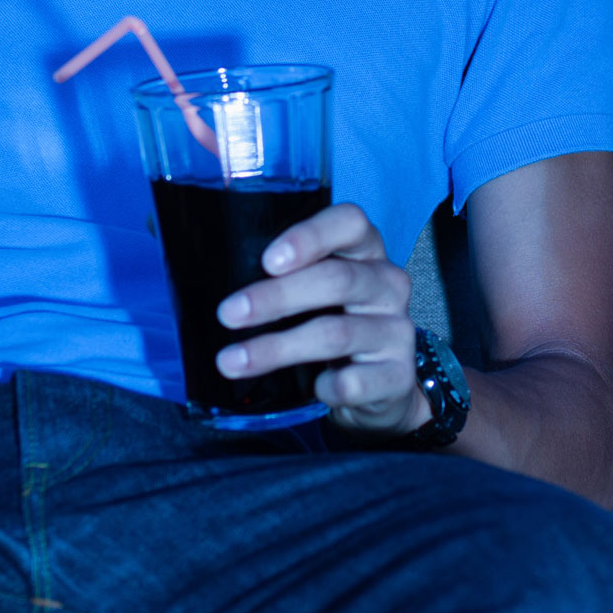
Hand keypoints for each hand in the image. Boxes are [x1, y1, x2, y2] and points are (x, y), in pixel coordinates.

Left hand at [218, 202, 428, 437]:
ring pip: (336, 333)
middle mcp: (388, 284)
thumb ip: (284, 278)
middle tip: (229, 313)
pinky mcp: (398, 375)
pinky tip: (310, 389)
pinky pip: (353, 382)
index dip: (310, 236)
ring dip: (277, 348)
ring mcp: (397, 330)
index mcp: (366, 252)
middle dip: (276, 297)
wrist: (379, 387)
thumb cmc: (334, 325)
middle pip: (337, 279)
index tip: (268, 260)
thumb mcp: (316, 293)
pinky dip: (324, 387)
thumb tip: (214, 282)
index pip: (351, 223)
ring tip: (232, 361)